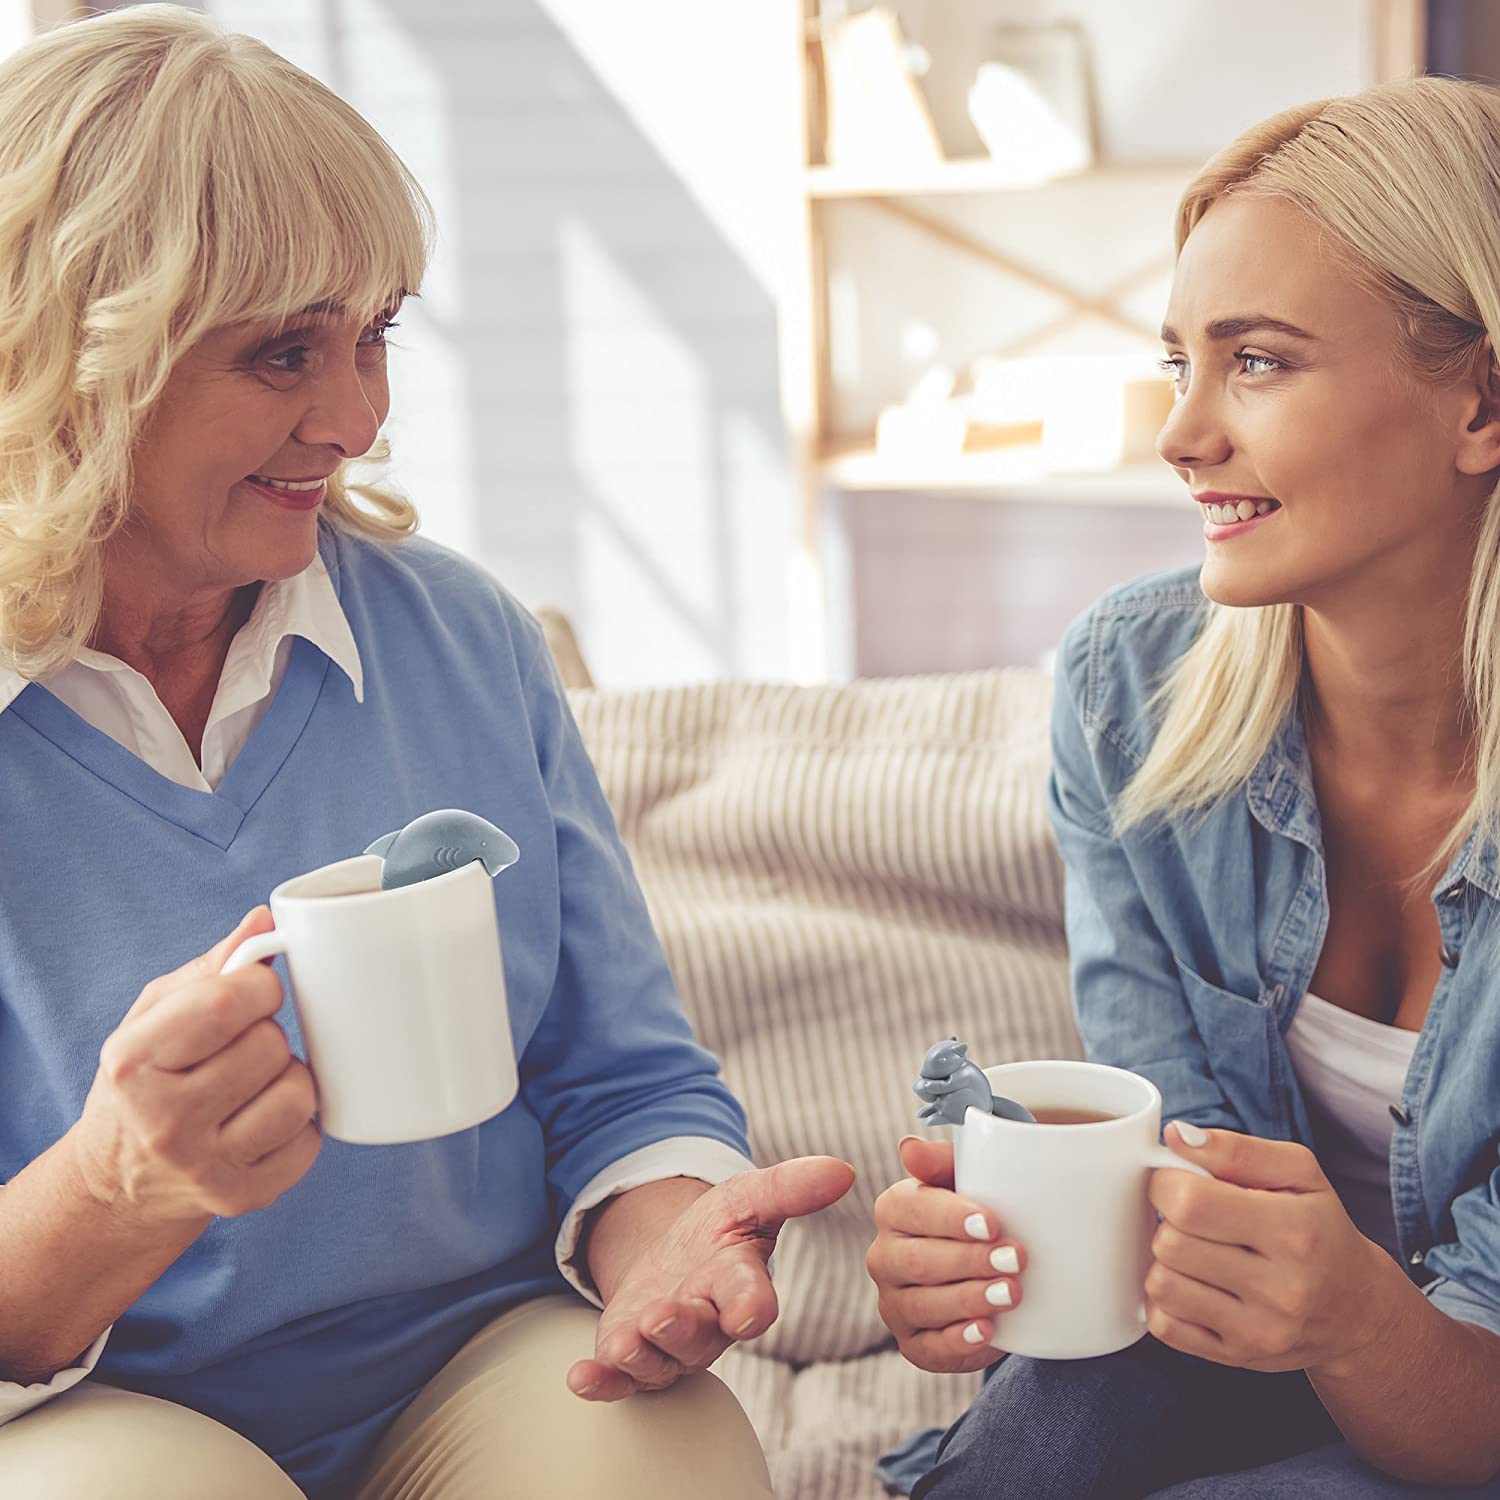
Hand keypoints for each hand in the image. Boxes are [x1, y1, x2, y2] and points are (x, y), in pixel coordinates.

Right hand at [69, 909, 321, 1227]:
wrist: (119, 1184)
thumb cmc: (145, 1081)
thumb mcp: (154, 1017)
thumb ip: (213, 967)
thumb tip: (266, 919)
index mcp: (134, 1063)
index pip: (232, 1001)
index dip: (261, 986)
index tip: (255, 994)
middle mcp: (163, 1121)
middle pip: (270, 1045)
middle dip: (268, 1036)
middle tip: (243, 1048)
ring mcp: (204, 1167)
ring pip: (298, 1094)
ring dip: (288, 1079)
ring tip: (256, 1085)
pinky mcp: (242, 1198)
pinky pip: (310, 1141)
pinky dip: (299, 1126)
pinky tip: (264, 1122)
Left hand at [567, 1156, 855, 1400]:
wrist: (674, 1258)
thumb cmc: (719, 1231)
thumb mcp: (749, 1196)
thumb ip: (791, 1186)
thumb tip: (844, 1169)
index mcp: (739, 1283)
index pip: (753, 1297)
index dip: (752, 1305)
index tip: (750, 1313)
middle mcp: (707, 1322)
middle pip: (700, 1336)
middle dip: (681, 1330)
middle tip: (662, 1317)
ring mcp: (668, 1346)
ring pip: (658, 1361)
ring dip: (640, 1354)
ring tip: (622, 1341)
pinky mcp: (631, 1358)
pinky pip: (618, 1379)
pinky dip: (600, 1381)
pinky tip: (580, 1377)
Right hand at [867, 1136, 1025, 1373]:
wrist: (998, 1265)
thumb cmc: (982, 1211)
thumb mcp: (969, 1178)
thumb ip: (942, 1159)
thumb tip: (909, 1147)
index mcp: (894, 1209)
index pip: (913, 1210)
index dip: (952, 1217)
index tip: (993, 1223)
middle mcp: (884, 1256)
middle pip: (919, 1261)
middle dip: (969, 1261)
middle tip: (1015, 1258)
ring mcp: (895, 1303)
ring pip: (924, 1304)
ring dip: (970, 1299)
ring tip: (1011, 1293)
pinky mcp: (914, 1343)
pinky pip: (929, 1348)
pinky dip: (959, 1342)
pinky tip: (987, 1330)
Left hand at [1146, 1123, 1399, 1372]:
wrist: (1358, 1311)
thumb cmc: (1320, 1229)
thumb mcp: (1299, 1173)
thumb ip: (1236, 1149)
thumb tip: (1175, 1136)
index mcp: (1294, 1231)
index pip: (1191, 1202)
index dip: (1167, 1182)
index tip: (1176, 1180)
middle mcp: (1281, 1289)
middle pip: (1171, 1243)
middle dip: (1167, 1220)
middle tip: (1189, 1217)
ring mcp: (1259, 1331)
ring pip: (1162, 1284)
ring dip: (1165, 1260)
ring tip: (1192, 1249)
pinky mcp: (1239, 1357)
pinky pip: (1166, 1326)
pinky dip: (1165, 1300)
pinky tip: (1189, 1283)